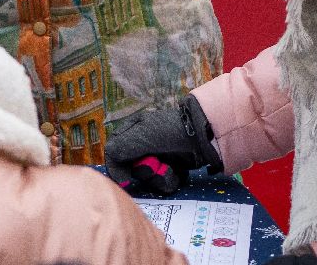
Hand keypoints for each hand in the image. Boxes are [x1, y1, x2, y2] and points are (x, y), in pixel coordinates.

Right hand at [106, 96, 222, 197]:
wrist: (203, 137)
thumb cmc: (169, 132)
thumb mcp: (139, 137)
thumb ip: (118, 151)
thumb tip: (115, 175)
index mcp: (130, 133)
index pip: (113, 154)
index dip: (117, 169)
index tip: (125, 179)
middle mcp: (142, 146)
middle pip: (132, 171)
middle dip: (146, 172)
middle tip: (157, 164)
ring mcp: (157, 158)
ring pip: (148, 180)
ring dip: (160, 178)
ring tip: (171, 168)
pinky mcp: (171, 168)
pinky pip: (163, 184)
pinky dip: (171, 180)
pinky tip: (179, 171)